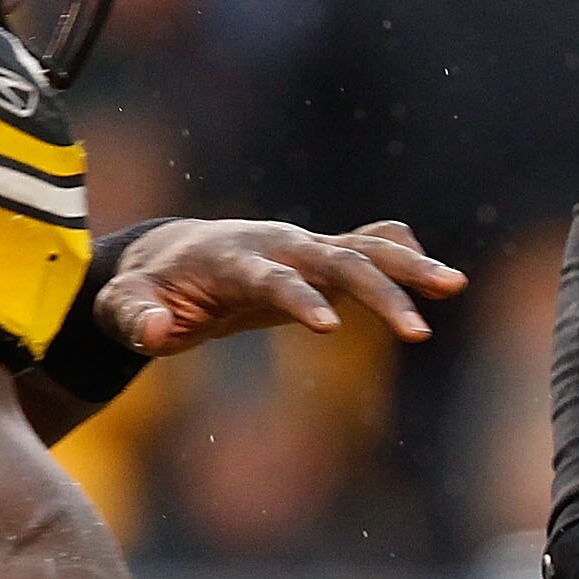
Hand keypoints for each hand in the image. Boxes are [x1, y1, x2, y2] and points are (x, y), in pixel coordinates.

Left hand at [96, 218, 465, 355]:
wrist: (172, 257)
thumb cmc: (147, 290)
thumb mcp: (123, 309)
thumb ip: (134, 319)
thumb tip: (158, 333)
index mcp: (232, 259)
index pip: (272, 278)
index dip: (298, 299)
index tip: (329, 329)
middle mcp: (277, 245)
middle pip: (336, 260)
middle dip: (378, 292)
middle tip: (418, 333)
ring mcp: (304, 247)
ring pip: (365, 248)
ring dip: (409, 266)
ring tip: (455, 286)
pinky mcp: (321, 257)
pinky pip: (370, 246)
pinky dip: (403, 253)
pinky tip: (437, 278)